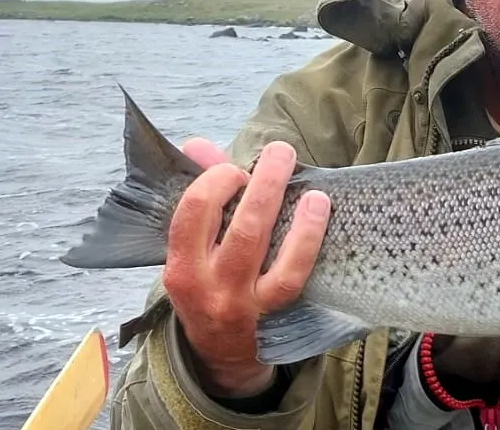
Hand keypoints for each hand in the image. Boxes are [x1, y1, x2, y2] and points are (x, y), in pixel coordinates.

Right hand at [162, 139, 330, 396]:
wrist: (223, 355)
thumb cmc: (209, 286)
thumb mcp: (193, 249)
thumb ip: (199, 195)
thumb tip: (197, 144)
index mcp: (181, 266)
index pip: (192, 214)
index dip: (215, 182)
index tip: (235, 169)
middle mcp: (208, 286)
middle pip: (235, 226)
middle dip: (259, 182)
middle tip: (280, 151)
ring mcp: (242, 301)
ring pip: (260, 245)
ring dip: (281, 201)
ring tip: (301, 174)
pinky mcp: (274, 312)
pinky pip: (292, 272)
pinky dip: (307, 236)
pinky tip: (318, 206)